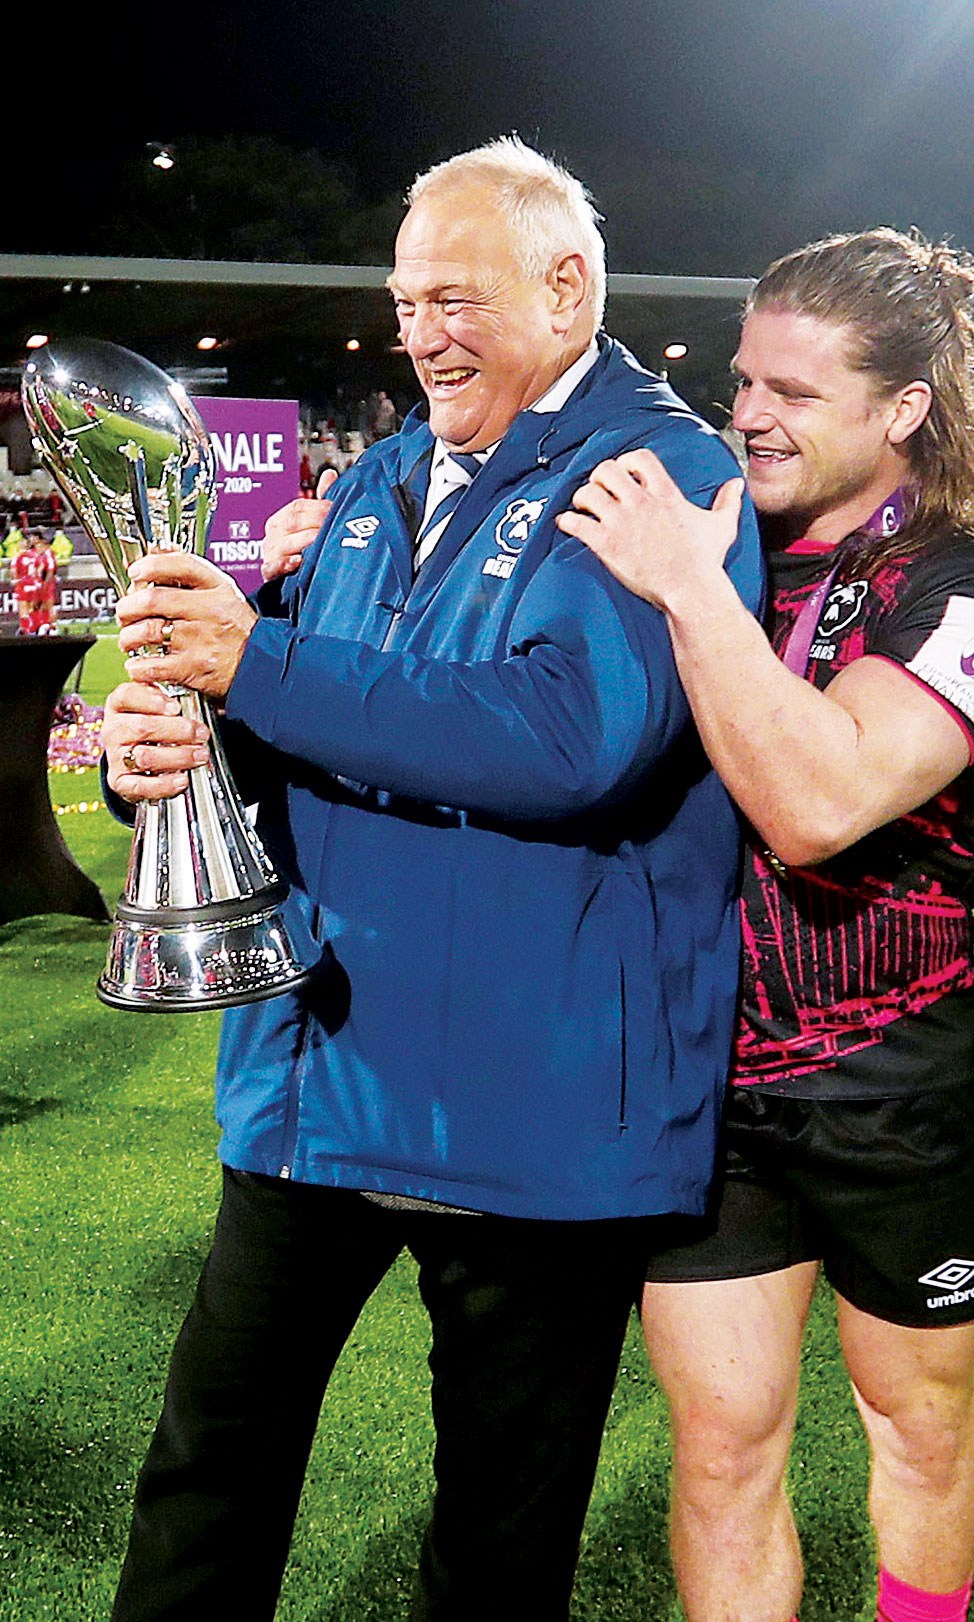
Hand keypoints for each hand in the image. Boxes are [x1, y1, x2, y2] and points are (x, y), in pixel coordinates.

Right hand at [102, 681, 209, 802]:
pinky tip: (182, 779)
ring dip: (178, 756)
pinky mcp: (120, 782)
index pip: (127, 695)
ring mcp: (115, 757)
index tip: (175, 706)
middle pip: (142, 727)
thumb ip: (169, 698)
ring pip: (145, 756)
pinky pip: (140, 786)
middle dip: (177, 730)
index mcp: (119, 705)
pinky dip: (164, 784)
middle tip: (201, 733)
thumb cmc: (152, 727)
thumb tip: (191, 688)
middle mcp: (114, 730)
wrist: (135, 762)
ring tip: (200, 755)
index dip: (152, 700)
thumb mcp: (158, 707)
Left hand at [116, 552, 257, 699]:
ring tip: (129, 640)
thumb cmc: (237, 629)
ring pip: (146, 632)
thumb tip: (156, 550)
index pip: (181, 565)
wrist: (262, 666)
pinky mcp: (193, 668)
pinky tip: (140, 665)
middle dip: (128, 606)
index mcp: (217, 589)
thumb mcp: (221, 592)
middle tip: (124, 613)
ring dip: (128, 636)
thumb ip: (188, 571)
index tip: (135, 572)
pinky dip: (138, 667)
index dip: (151, 565)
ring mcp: (200, 640)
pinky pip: (152, 666)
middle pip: (153, 599)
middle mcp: (209, 611)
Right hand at [261, 468, 337, 580]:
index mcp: (281, 519)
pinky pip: (272, 567)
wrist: (298, 582)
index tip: (336, 509)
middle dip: (317, 523)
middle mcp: (273, 534)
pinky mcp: (270, 573)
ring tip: (324, 542)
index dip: (319, 507)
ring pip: (286, 542)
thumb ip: (321, 501)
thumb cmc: (307, 551)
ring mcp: (270, 553)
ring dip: (307, 541)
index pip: (298, 507)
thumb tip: (329, 474)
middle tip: (336, 525)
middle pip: (293, 522)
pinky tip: (298, 560)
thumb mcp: (314, 524)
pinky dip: (284, 563)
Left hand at [556, 447, 744, 612]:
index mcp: (665, 494)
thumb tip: (736, 485)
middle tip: (600, 490)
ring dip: (581, 497)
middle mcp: (640, 502)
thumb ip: (728, 501)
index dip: (627, 461)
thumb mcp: (722, 525)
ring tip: (583, 507)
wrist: (689, 589)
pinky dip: (567, 521)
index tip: (625, 472)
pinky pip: (576, 523)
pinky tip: (568, 524)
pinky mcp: (606, 544)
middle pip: (607, 470)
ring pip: (587, 492)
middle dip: (600, 477)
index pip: (639, 458)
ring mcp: (621, 522)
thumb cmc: (704, 561)